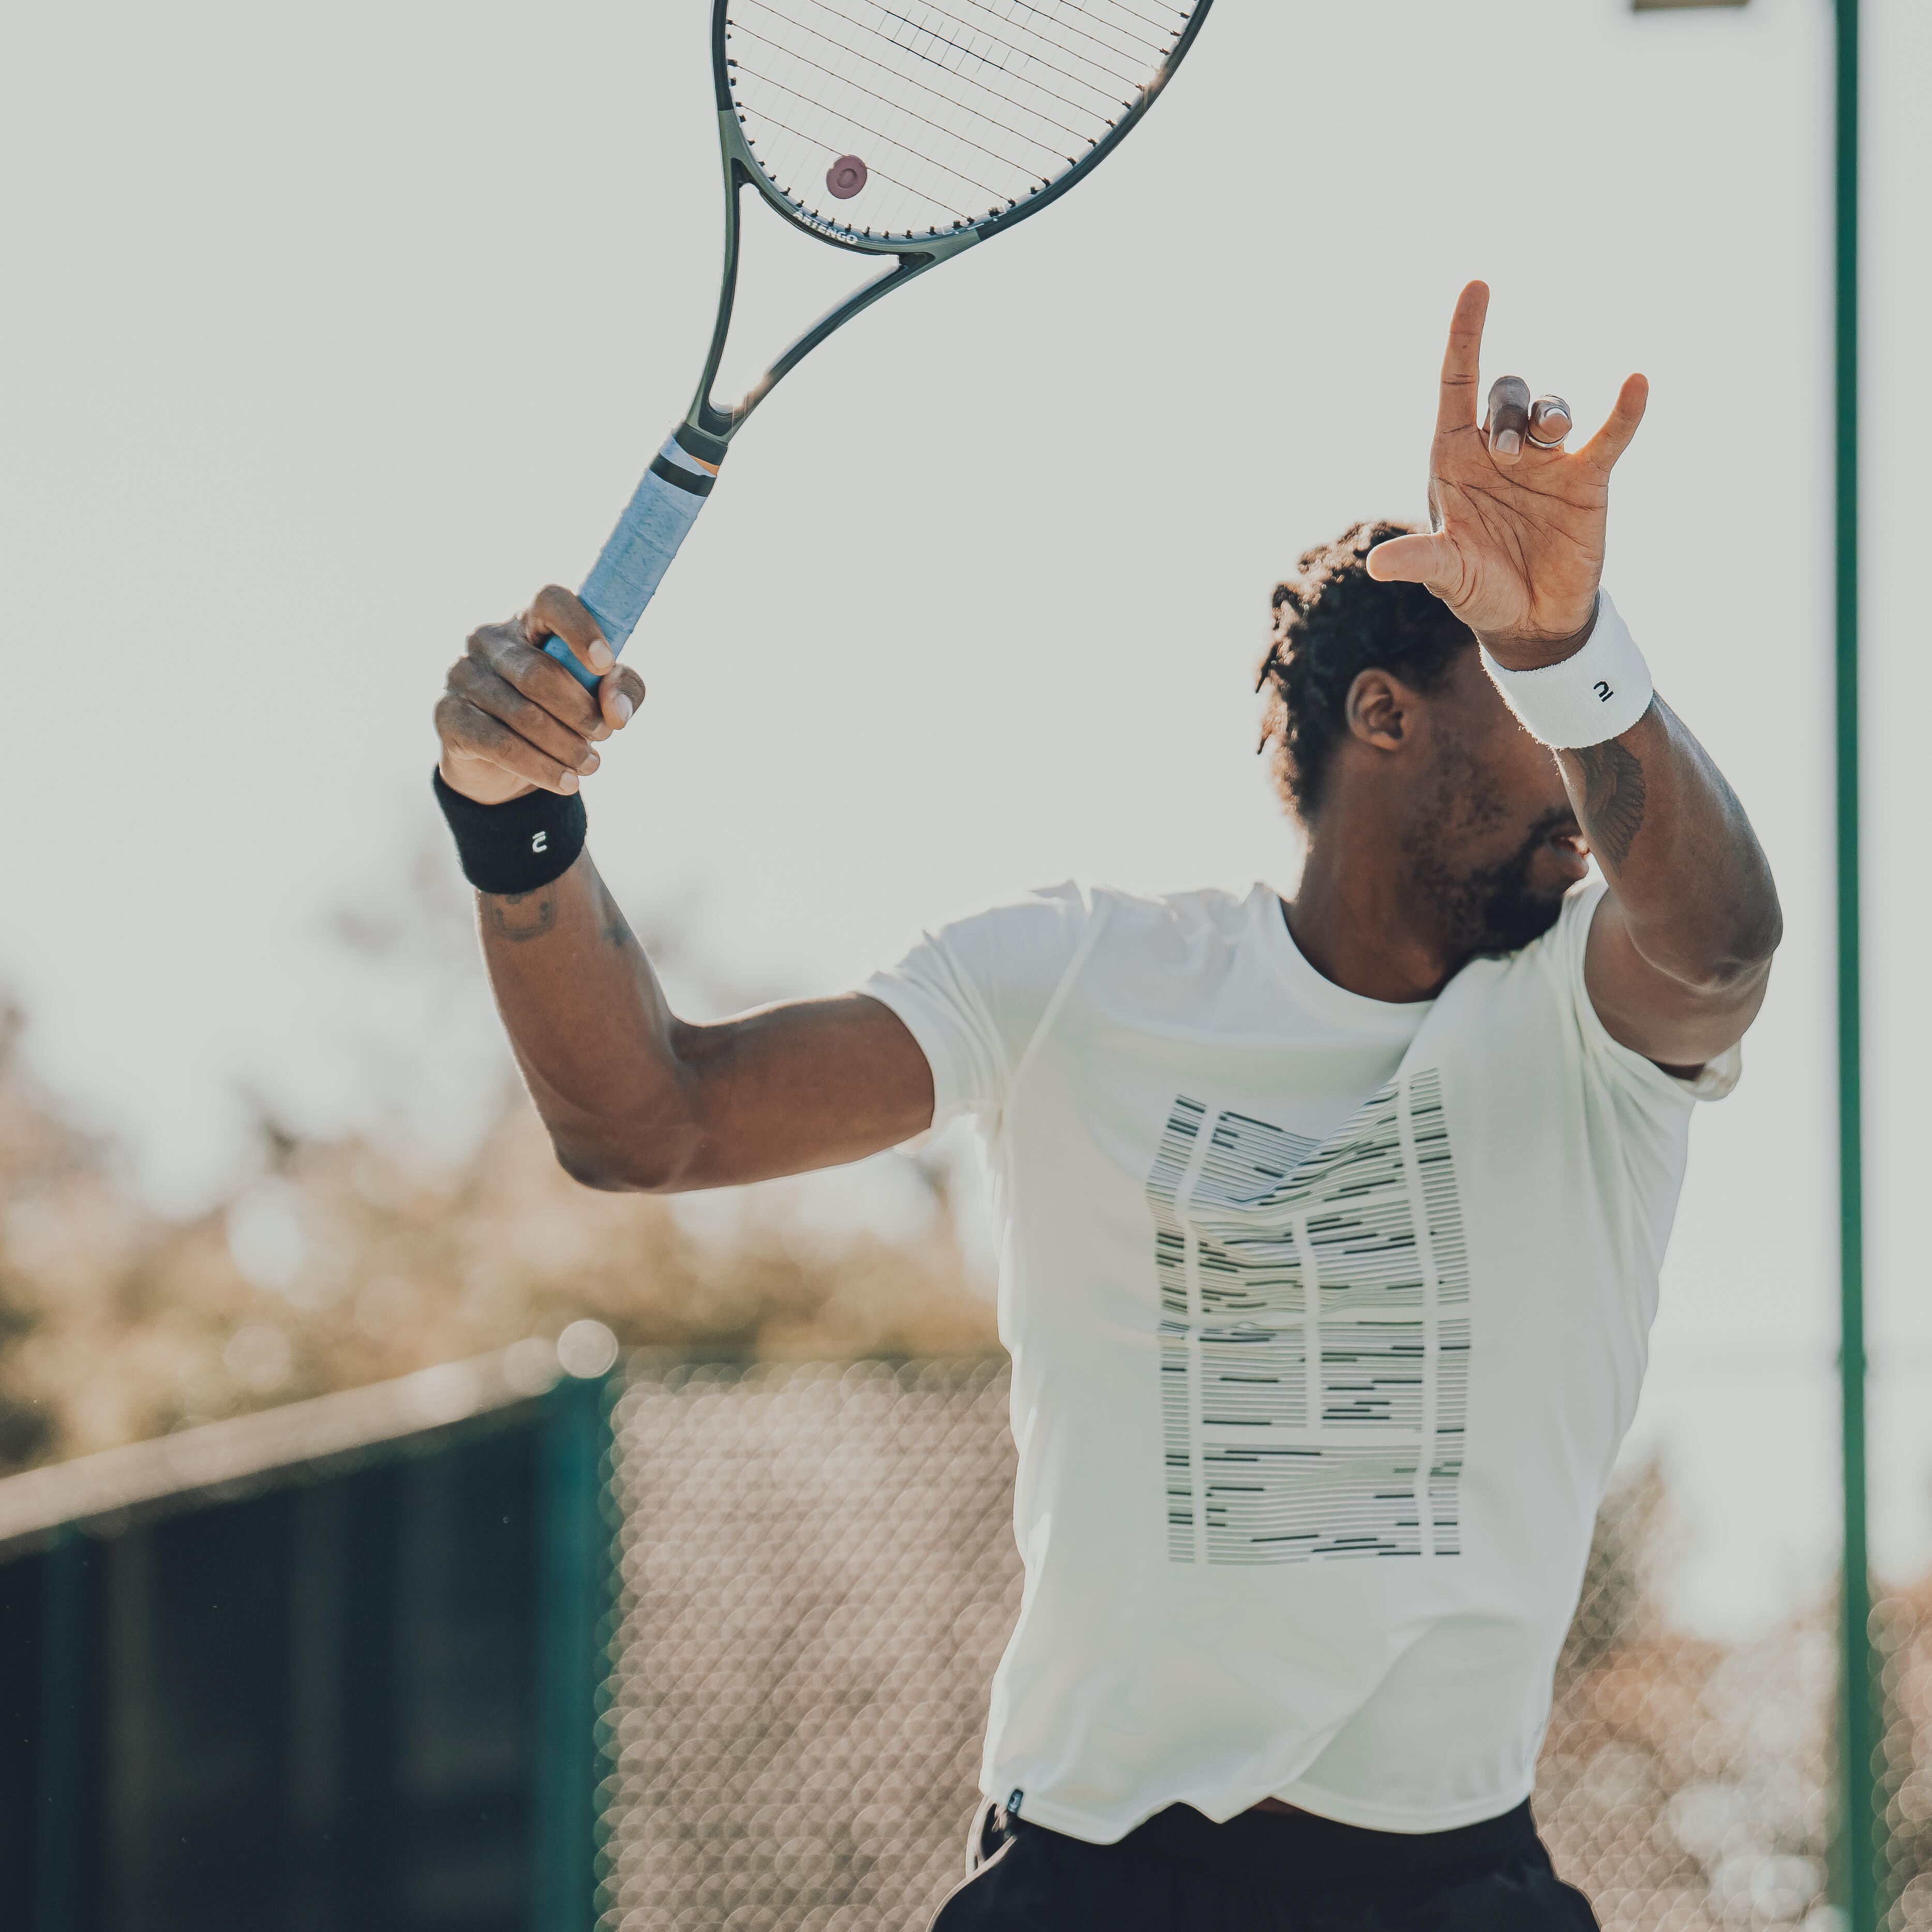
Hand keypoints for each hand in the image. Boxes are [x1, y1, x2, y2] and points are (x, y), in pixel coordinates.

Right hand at [434, 585, 644, 804]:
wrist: (503, 764)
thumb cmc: (560, 714)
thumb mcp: (601, 698)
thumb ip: (622, 690)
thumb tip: (617, 711)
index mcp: (530, 621)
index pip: (551, 601)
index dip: (580, 629)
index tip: (606, 664)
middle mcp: (489, 640)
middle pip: (539, 672)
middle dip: (580, 711)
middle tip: (605, 735)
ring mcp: (463, 675)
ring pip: (522, 714)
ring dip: (565, 746)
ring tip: (591, 765)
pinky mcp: (448, 716)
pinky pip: (500, 744)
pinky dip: (540, 767)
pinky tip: (567, 783)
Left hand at [1367, 281, 1647, 667]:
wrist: (1530, 620)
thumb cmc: (1479, 589)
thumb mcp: (1447, 575)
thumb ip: (1419, 561)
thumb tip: (1376, 564)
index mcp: (1455, 460)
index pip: (1456, 385)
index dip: (1466, 336)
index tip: (1478, 288)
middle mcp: (1500, 451)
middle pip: (1504, 396)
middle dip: (1507, 411)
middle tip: (1507, 454)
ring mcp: (1546, 462)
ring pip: (1549, 409)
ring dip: (1546, 414)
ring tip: (1547, 438)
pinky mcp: (1587, 479)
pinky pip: (1609, 436)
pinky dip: (1624, 412)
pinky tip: (1636, 385)